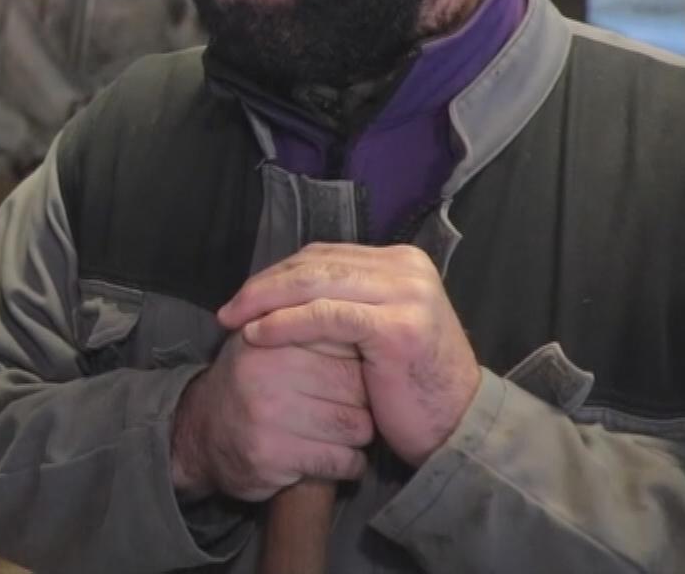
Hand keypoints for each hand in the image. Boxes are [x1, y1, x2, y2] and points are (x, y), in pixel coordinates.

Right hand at [170, 332, 372, 502]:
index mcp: (271, 334)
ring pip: (356, 425)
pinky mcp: (271, 453)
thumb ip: (310, 322)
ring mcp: (267, 412)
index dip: (360, 362)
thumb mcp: (268, 339)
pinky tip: (331, 457)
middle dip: (363, 401)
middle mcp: (266, 368)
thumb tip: (370, 316)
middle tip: (346, 407)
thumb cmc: (251, 382)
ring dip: (356, 436)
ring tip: (336, 433)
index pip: (346, 340)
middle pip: (357, 385)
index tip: (350, 374)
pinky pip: (341, 460)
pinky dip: (347, 464)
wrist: (201, 432)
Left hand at [219, 243, 481, 466]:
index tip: (242, 297)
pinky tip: (256, 335)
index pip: (323, 255)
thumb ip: (343, 301)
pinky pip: (326, 316)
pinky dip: (286, 323)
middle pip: (315, 264)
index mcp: (401, 262)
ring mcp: (407, 294)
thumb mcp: (375, 329)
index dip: (277, 273)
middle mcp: (407, 268)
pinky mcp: (398, 326)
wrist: (457, 428)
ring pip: (315, 284)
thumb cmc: (409, 386)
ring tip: (232, 321)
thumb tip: (280, 287)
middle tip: (227, 310)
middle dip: (264, 285)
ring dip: (265, 301)